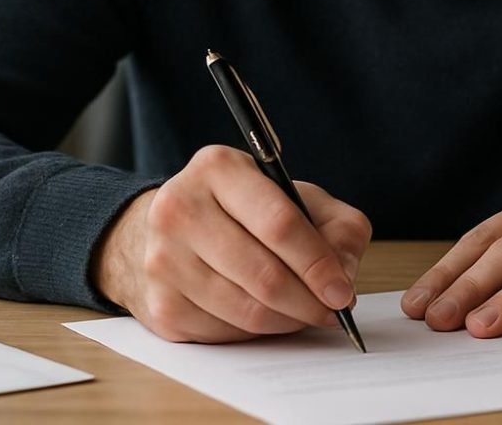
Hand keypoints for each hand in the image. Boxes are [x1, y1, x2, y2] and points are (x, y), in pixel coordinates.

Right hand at [93, 145, 371, 342]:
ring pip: (245, 311)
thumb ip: (336, 225)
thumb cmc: (243, 210)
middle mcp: (180, 209)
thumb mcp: (294, 196)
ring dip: (287, 321)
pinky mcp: (158, 304)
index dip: (318, 263)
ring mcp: (163, 259)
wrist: (170, 227)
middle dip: (308, 301)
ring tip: (305, 312)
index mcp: (218, 169)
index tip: (342, 291)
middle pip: (263, 275)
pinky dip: (255, 332)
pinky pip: (224, 333)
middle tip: (331, 310)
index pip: (279, 224)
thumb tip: (343, 275)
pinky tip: (267, 315)